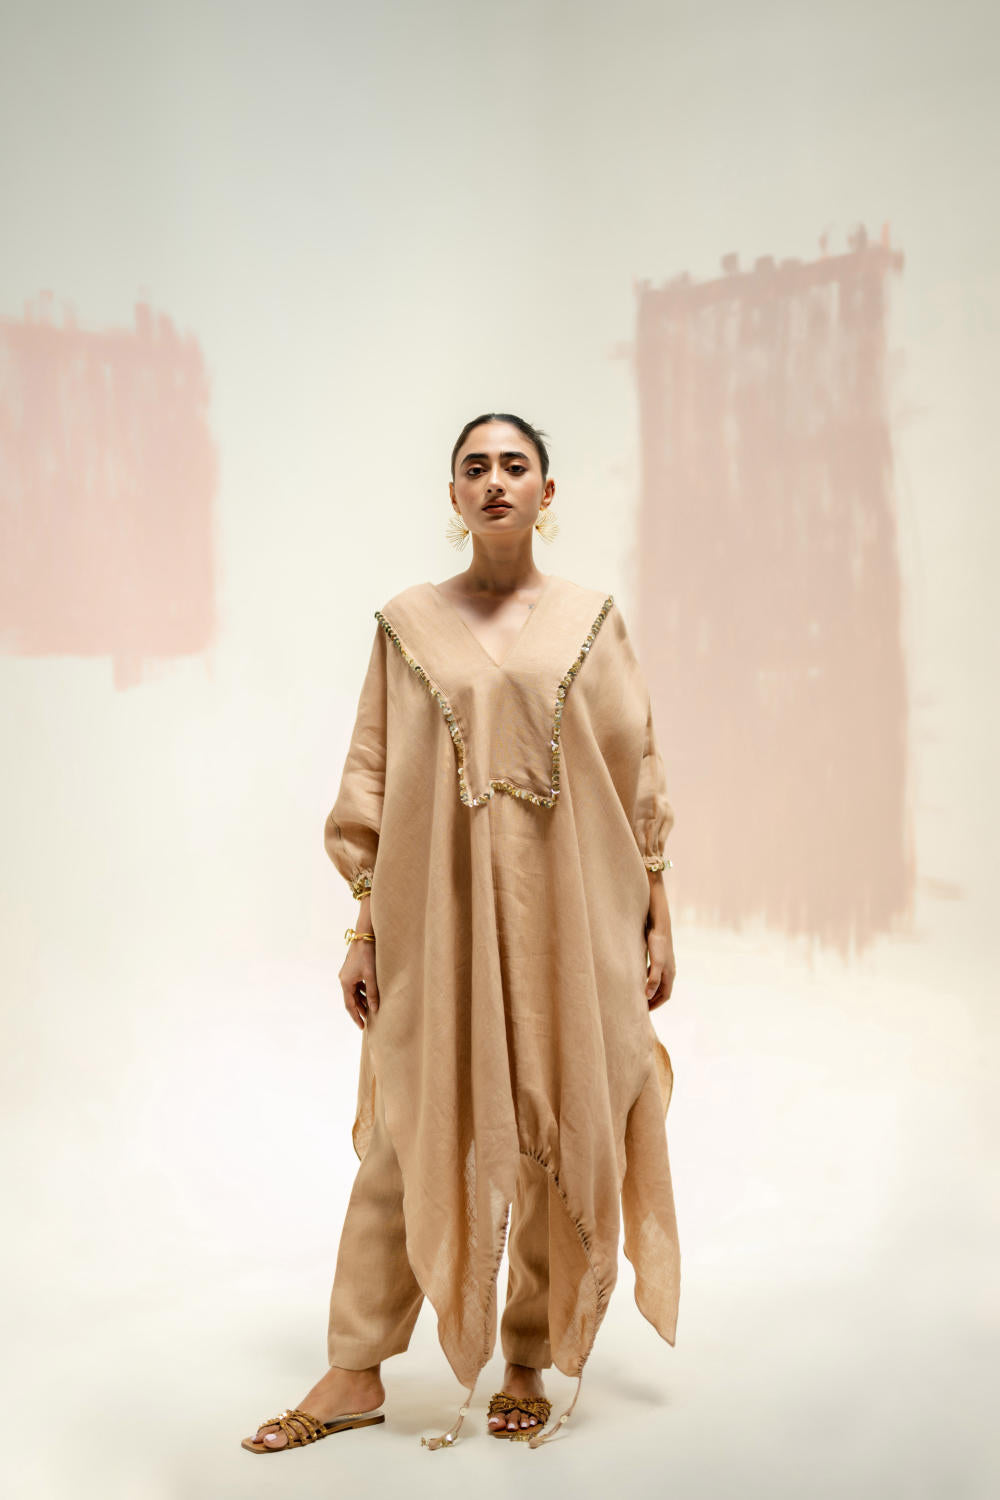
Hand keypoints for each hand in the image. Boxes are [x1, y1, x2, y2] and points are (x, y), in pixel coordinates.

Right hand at [339, 904, 377, 1028]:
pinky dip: (363, 991)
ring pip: (354, 992)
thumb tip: (375, 1009)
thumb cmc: (368, 955)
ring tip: (371, 1009)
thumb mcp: (371, 976)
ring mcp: (347, 973)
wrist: (365, 935)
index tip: (362, 1027)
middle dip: (360, 1010)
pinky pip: (356, 985)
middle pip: (351, 999)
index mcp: (346, 982)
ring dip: (362, 1001)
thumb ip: (373, 993)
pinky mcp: (352, 969)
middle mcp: (344, 979)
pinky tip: (371, 994)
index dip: (356, 1017)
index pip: (350, 1005)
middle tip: (368, 1021)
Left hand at [644, 927, 674, 1009]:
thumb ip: (653, 979)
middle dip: (654, 1000)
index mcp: (670, 974)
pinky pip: (654, 973)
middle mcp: (669, 970)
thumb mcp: (655, 963)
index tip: (645, 1011)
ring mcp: (664, 964)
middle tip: (641, 1007)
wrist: (659, 925)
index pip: (665, 996)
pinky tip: (639, 978)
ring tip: (640, 995)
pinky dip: (648, 979)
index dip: (656, 1004)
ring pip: (658, 982)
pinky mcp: (658, 957)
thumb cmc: (657, 943)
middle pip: (662, 990)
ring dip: (651, 990)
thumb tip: (649, 996)